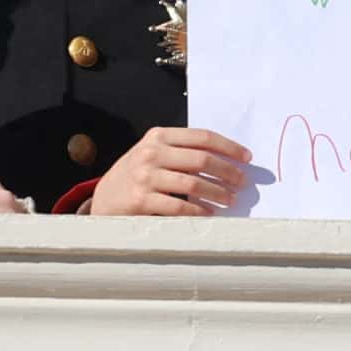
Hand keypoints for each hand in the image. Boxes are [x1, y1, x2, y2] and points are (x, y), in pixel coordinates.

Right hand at [93, 128, 251, 216]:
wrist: (104, 199)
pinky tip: (209, 213)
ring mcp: (145, 176)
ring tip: (230, 199)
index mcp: (158, 136)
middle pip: (202, 159)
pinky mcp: (141, 200)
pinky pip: (179, 206)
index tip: (246, 157)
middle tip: (242, 182)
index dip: (228, 146)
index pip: (201, 136)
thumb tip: (226, 161)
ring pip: (193, 183)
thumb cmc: (136, 176)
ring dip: (218, 192)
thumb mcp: (153, 154)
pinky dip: (198, 210)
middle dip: (228, 171)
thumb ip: (181, 152)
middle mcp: (151, 153)